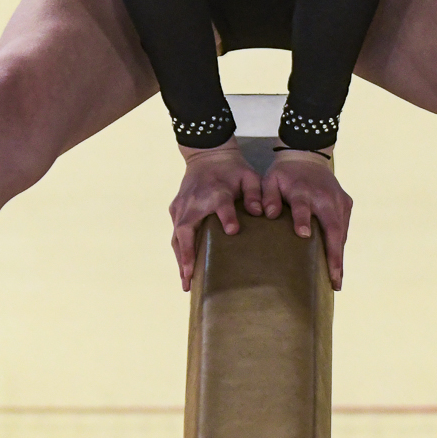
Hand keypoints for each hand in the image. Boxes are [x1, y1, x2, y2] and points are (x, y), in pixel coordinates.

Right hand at [169, 140, 262, 290]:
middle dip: (187, 255)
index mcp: (215, 191)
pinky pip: (175, 234)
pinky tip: (184, 268)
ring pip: (176, 236)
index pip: (221, 205)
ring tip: (185, 282)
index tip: (233, 231)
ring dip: (180, 259)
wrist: (206, 155)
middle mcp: (194, 201)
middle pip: (185, 230)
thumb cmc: (230, 169)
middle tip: (190, 279)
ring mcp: (181, 206)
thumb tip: (260, 211)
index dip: (227, 216)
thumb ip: (255, 192)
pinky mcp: (176, 209)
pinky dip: (179, 251)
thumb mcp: (248, 175)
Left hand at [264, 150, 352, 290]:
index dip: (302, 219)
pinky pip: (343, 227)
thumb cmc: (285, 174)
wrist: (307, 156)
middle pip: (332, 227)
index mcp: (303, 190)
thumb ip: (268, 196)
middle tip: (334, 280)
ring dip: (339, 255)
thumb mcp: (271, 180)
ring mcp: (338, 200)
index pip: (303, 207)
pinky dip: (340, 245)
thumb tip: (268, 214)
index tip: (303, 235)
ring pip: (341, 231)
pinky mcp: (346, 202)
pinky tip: (337, 264)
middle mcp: (325, 197)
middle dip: (334, 255)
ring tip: (337, 280)